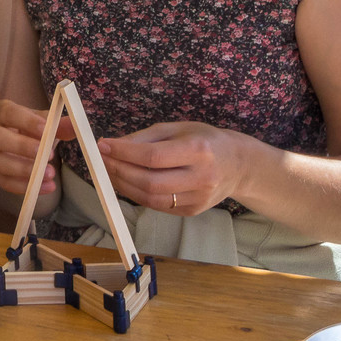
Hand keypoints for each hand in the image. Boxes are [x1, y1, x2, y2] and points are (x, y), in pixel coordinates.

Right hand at [0, 98, 75, 195]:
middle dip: (22, 147)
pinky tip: (46, 186)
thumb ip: (59, 124)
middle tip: (48, 155)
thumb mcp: (45, 123)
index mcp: (1, 112)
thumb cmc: (30, 129)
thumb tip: (73, 126)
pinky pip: (5, 182)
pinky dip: (25, 186)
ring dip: (24, 169)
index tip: (46, 130)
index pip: (8, 112)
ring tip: (50, 173)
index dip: (26, 121)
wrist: (20, 143)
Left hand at [98, 122, 248, 215]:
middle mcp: (201, 177)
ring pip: (151, 198)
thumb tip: (112, 146)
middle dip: (119, 170)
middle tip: (102, 160)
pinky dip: (137, 194)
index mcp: (198, 150)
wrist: (238, 165)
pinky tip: (127, 182)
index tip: (103, 146)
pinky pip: (157, 205)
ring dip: (123, 185)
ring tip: (110, 171)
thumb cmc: (204, 141)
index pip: (153, 157)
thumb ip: (144, 138)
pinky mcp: (193, 211)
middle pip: (150, 181)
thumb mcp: (176, 129)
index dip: (124, 153)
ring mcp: (199, 198)